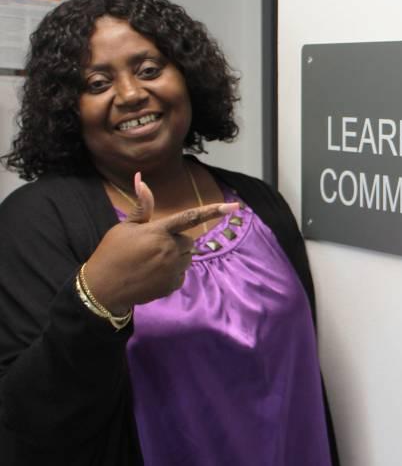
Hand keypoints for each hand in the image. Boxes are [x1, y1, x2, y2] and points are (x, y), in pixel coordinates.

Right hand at [84, 172, 238, 314]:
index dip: (214, 211)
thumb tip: (142, 178)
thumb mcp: (125, 227)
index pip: (190, 217)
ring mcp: (172, 268)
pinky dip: (172, 272)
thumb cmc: (113, 252)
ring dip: (176, 256)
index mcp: (158, 231)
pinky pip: (182, 273)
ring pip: (188, 256)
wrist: (103, 287)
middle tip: (153, 246)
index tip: (234, 207)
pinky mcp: (172, 284)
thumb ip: (143, 206)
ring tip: (152, 260)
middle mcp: (169, 249)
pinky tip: (153, 273)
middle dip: (176, 241)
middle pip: (188, 240)